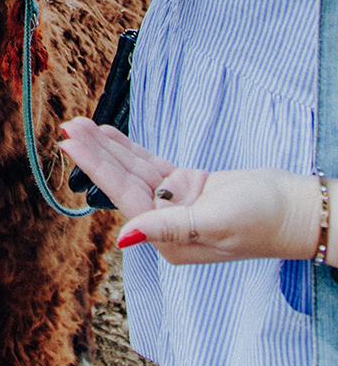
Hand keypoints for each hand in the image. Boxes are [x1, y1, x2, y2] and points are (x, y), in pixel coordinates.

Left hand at [59, 120, 323, 264]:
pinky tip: (110, 135)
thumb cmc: (263, 221)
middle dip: (95, 154)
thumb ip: (169, 228)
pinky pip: (152, 165)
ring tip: (81, 125)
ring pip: (134, 170)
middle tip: (68, 127)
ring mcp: (177, 203)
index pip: (124, 197)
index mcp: (169, 240)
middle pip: (123, 182)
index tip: (69, 145)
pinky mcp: (188, 186)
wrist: (297, 211)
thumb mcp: (214, 223)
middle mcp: (166, 224)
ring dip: (109, 148)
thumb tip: (126, 237)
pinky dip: (131, 150)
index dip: (96, 167)